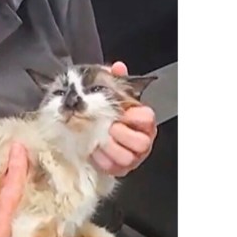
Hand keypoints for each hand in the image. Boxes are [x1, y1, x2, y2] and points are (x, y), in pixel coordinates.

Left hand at [91, 61, 157, 177]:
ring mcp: (131, 156)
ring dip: (111, 148)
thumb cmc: (105, 113)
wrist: (88, 131)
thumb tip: (118, 68)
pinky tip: (94, 151)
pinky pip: (113, 168)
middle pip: (141, 142)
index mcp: (142, 120)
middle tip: (109, 127)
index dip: (135, 117)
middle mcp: (141, 139)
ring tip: (99, 140)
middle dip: (123, 135)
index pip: (148, 118)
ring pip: (128, 158)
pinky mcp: (118, 169)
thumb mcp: (110, 94)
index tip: (122, 113)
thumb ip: (116, 80)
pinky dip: (102, 159)